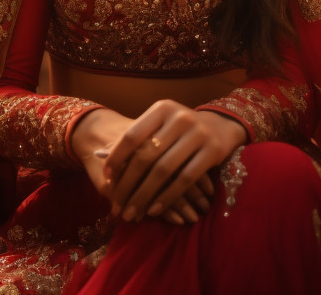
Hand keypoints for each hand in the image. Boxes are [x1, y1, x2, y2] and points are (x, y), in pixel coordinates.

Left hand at [103, 100, 246, 222]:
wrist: (221, 126)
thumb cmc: (180, 129)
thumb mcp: (158, 127)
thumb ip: (133, 140)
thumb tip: (99, 154)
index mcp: (162, 108)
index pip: (132, 135)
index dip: (116, 158)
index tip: (106, 177)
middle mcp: (180, 118)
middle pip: (146, 156)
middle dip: (128, 184)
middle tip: (117, 205)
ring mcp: (198, 133)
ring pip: (164, 170)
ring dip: (145, 196)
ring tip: (133, 212)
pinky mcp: (213, 151)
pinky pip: (185, 179)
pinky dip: (167, 197)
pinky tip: (155, 210)